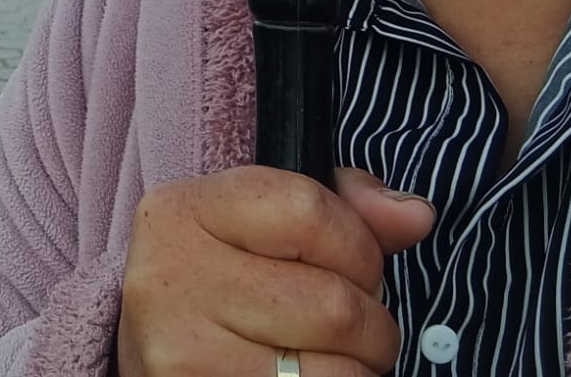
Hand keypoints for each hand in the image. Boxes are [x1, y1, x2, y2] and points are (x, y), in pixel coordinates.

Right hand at [117, 166, 435, 374]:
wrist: (154, 351)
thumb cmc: (222, 283)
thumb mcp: (261, 225)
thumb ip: (344, 209)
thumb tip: (416, 216)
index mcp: (183, 210)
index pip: (309, 211)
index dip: (356, 244)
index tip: (346, 263)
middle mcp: (173, 275)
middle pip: (336, 304)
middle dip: (367, 321)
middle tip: (339, 324)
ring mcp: (184, 350)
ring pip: (338, 372)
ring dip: (355, 369)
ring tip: (320, 355)